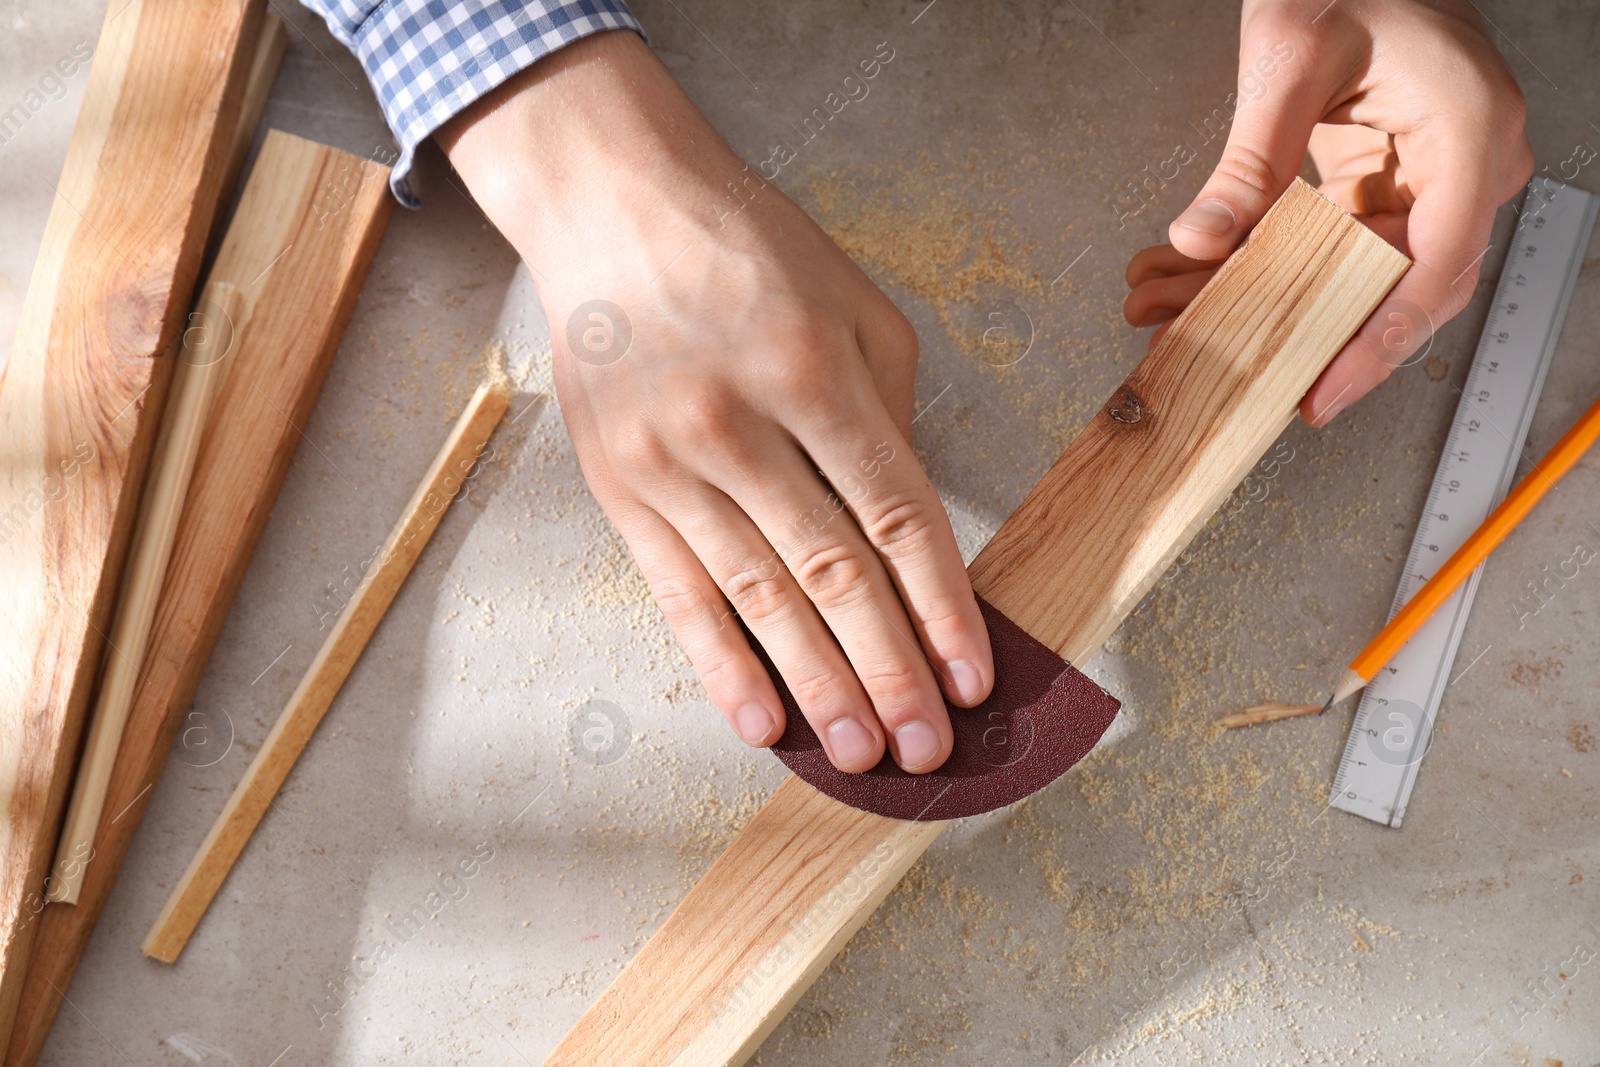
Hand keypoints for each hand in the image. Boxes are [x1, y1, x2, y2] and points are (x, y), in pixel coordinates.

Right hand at [440, 32, 992, 773]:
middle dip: (889, 669)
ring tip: (861, 754)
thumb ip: (892, 416)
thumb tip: (911, 534)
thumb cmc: (749, 251)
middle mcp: (740, 423)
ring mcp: (670, 462)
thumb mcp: (857, 306)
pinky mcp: (620, 488)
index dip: (942, 607)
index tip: (975, 676)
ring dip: (817, 686)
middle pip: (834, 573)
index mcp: (815, 371)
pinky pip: (680, 594)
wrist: (612, 208)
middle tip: (926, 746)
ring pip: (760, 598)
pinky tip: (762, 722)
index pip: (897, 516)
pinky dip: (722, 665)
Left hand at [1123, 0, 1532, 424]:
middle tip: (1220, 364)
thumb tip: (1200, 240)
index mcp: (1468, 135)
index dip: (1373, 345)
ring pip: (1345, 276)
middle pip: (1387, 289)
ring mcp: (1428, 178)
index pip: (1433, 272)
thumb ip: (1248, 160)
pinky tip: (1188, 275)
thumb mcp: (1288, 63)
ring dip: (1255, 296)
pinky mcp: (1385, 183)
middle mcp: (1463, 167)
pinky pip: (1327, 248)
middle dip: (1292, 330)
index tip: (1319, 391)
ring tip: (1168, 310)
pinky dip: (1257, 263)